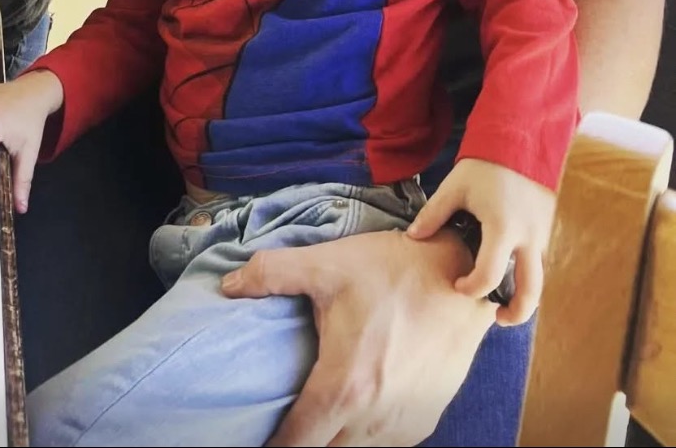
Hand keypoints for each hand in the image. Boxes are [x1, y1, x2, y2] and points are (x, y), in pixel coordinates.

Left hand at [221, 228, 493, 445]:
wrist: (463, 274)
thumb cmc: (392, 269)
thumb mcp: (327, 264)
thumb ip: (271, 273)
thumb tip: (229, 285)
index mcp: (345, 385)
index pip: (298, 443)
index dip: (274, 444)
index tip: (257, 434)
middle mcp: (376, 417)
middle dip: (302, 440)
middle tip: (286, 418)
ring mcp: (405, 424)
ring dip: (334, 436)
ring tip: (316, 411)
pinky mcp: (426, 419)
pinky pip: (384, 443)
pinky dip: (363, 434)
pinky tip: (352, 408)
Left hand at [407, 157, 554, 324]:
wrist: (521, 140)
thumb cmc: (485, 164)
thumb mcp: (455, 187)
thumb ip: (434, 214)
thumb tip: (413, 237)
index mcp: (503, 229)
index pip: (489, 275)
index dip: (471, 288)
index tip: (457, 285)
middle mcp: (529, 237)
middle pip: (531, 291)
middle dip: (517, 312)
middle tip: (497, 318)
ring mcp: (543, 234)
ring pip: (540, 278)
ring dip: (525, 294)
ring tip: (504, 301)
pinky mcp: (548, 227)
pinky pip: (540, 260)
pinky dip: (527, 273)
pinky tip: (510, 271)